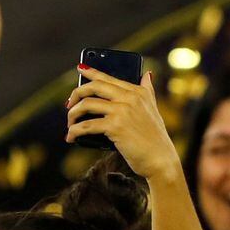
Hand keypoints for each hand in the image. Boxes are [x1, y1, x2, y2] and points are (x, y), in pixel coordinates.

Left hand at [66, 69, 177, 184]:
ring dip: (73, 114)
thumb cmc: (155, 138)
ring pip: (87, 104)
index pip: (109, 78)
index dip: (91, 72)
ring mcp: (122, 111)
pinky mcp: (115, 127)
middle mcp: (130, 98)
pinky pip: (86, 125)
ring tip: (70, 123)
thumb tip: (147, 74)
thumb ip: (148, 90)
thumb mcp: (153, 109)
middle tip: (69, 104)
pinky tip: (71, 137)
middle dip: (76, 94)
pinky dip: (75, 131)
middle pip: (94, 87)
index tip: (80, 68)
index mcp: (138, 92)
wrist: (161, 160)